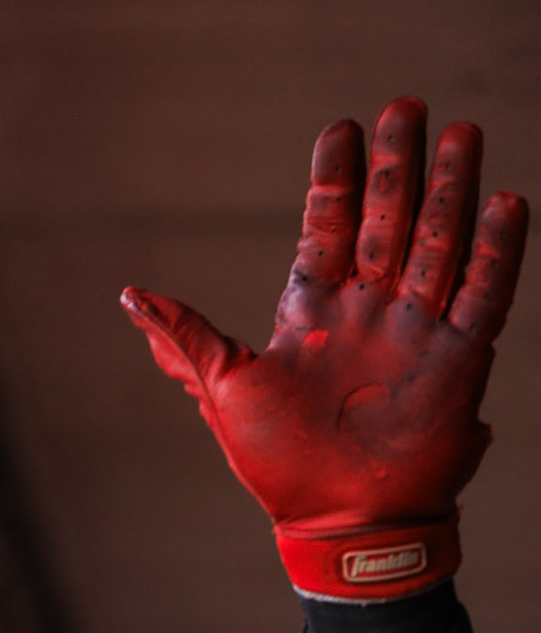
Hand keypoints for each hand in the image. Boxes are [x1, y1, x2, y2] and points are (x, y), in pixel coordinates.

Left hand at [122, 97, 528, 599]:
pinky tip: (502, 205)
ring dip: (451, 192)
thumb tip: (130, 296)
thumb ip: (188, 337)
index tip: (341, 127)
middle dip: (398, 166)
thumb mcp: (223, 391)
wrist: (335, 524)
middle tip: (407, 108)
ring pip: (438, 244)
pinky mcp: (457, 362)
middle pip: (388, 221)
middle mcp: (369, 309)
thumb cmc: (274, 464)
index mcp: (312, 310)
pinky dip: (494, 254)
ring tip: (462, 135)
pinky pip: (482, 298)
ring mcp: (415, 331)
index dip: (335, 179)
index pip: (327, 227)